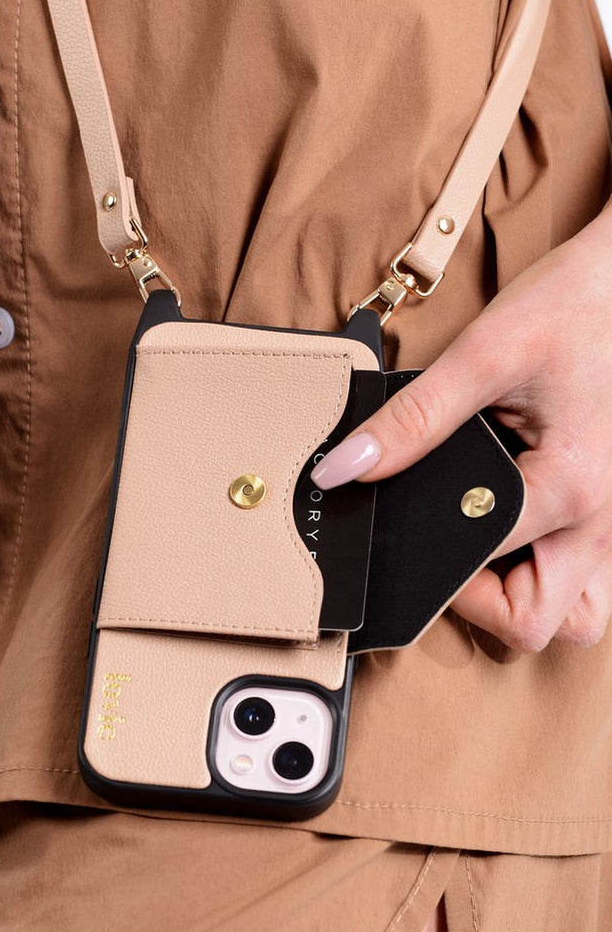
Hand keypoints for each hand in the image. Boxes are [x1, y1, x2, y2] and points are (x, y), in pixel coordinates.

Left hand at [311, 200, 611, 652]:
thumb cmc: (572, 307)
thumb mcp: (483, 355)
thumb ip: (412, 420)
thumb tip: (345, 469)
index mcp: (572, 487)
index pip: (493, 577)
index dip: (436, 574)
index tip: (406, 542)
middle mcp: (604, 518)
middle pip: (544, 624)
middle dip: (486, 609)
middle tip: (448, 561)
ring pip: (579, 611)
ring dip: (530, 600)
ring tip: (488, 553)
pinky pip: (588, 571)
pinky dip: (552, 569)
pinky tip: (517, 527)